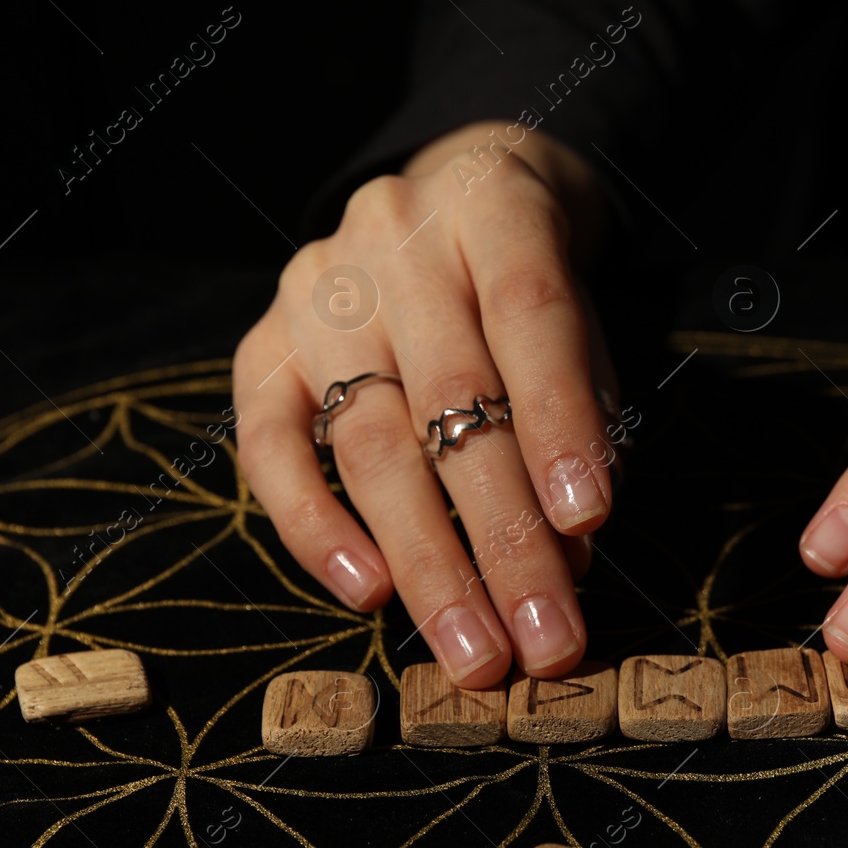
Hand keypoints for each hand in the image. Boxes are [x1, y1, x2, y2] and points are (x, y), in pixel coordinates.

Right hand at [233, 121, 614, 687]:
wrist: (449, 197)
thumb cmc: (527, 282)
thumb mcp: (578, 319)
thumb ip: (578, 413)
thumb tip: (566, 549)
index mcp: (491, 204)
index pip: (527, 312)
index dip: (558, 422)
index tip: (587, 527)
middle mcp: (393, 239)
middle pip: (448, 398)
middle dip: (503, 536)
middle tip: (542, 641)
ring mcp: (314, 291)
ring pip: (368, 441)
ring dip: (426, 562)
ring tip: (473, 650)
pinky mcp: (260, 345)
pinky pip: (269, 447)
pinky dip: (316, 528)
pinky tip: (367, 593)